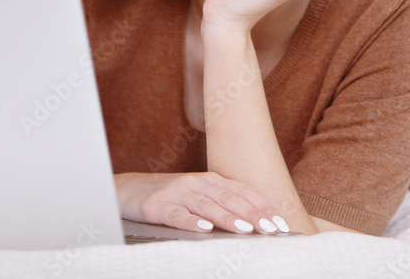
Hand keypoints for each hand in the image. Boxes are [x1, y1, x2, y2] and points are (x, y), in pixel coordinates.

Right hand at [116, 171, 291, 234]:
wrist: (128, 190)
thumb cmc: (170, 198)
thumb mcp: (198, 198)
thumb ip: (222, 206)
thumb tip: (256, 226)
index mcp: (210, 180)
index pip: (242, 192)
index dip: (262, 207)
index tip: (280, 224)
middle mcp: (195, 182)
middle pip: (228, 197)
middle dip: (252, 214)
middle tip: (270, 229)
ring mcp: (176, 192)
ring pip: (206, 205)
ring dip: (228, 218)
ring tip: (245, 229)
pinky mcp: (157, 205)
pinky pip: (176, 215)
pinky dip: (191, 221)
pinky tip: (204, 228)